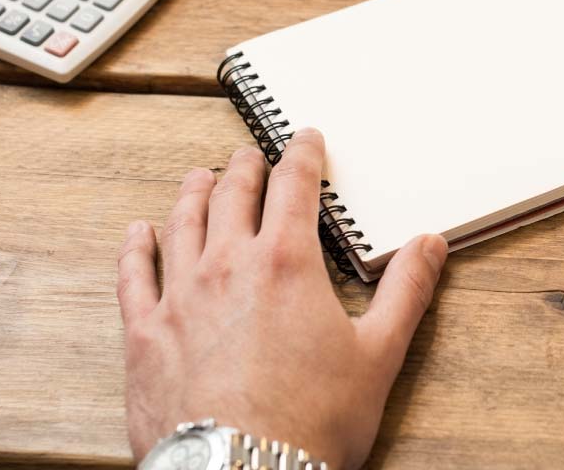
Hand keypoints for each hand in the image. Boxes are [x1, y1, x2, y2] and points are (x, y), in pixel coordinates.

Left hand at [116, 128, 447, 468]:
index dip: (302, 154)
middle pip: (234, 194)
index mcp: (286, 263)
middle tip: (252, 154)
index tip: (305, 139)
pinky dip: (136, 247)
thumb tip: (429, 246)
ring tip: (200, 176)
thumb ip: (406, 291)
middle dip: (246, 166)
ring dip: (194, 192)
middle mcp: (228, 266)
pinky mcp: (144, 334)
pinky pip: (134, 275)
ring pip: (183, 223)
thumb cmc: (310, 423)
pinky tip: (137, 233)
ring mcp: (180, 297)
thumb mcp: (378, 355)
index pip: (295, 186)